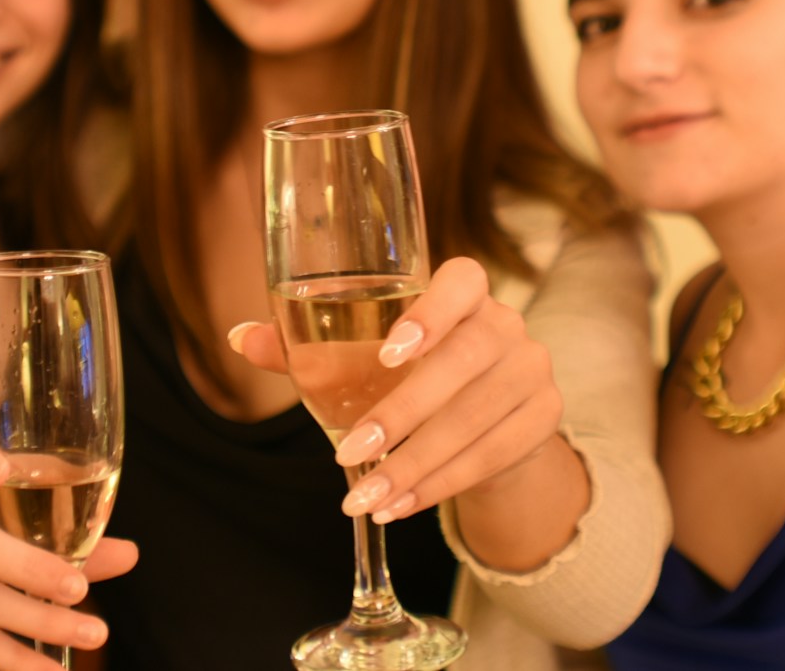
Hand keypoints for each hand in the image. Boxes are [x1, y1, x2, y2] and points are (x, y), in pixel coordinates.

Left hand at [232, 257, 565, 523]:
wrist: (492, 420)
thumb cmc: (415, 376)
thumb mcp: (364, 361)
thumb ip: (308, 348)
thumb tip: (240, 337)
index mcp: (465, 292)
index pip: (462, 280)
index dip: (430, 312)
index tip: (388, 352)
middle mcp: (506, 323)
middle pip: (464, 361)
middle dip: (404, 413)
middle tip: (349, 454)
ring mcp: (532, 369)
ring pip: (476, 419)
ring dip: (415, 464)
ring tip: (365, 499)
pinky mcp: (544, 418)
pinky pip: (493, 455)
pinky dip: (440, 485)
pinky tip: (400, 504)